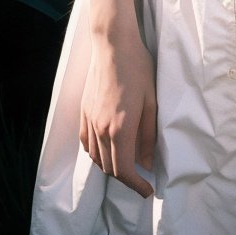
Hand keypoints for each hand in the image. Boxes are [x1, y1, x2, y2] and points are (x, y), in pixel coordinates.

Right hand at [79, 28, 156, 198]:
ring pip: (96, 158)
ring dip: (111, 168)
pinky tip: (108, 149)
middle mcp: (100, 129)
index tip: (148, 190)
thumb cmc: (138, 69)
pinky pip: (86, 143)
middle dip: (126, 179)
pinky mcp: (83, 112)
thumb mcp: (152, 102)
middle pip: (109, 169)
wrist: (113, 44)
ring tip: (128, 165)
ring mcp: (89, 120)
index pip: (124, 171)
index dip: (136, 185)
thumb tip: (148, 163)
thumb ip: (149, 136)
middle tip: (142, 179)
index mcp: (120, 129)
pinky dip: (97, 153)